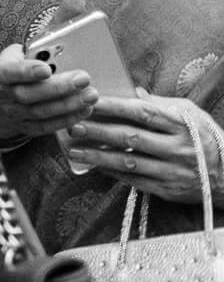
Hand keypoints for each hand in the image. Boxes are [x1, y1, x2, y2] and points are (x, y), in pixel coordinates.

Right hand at [0, 0, 100, 141]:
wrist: (4, 96)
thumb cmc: (30, 61)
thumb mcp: (40, 39)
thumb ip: (61, 18)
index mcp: (5, 67)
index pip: (11, 70)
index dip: (27, 71)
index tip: (46, 67)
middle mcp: (8, 92)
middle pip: (30, 94)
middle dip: (58, 87)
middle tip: (84, 77)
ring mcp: (17, 113)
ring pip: (41, 112)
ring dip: (68, 104)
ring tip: (93, 95)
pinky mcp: (29, 127)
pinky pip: (48, 127)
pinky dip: (67, 119)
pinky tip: (86, 111)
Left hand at [69, 94, 223, 205]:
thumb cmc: (208, 139)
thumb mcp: (192, 114)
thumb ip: (162, 103)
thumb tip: (134, 91)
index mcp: (182, 125)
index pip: (142, 112)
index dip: (114, 106)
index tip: (89, 100)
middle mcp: (178, 148)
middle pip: (131, 137)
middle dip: (99, 131)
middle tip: (73, 125)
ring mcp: (173, 171)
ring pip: (129, 162)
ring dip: (98, 155)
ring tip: (75, 149)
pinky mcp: (169, 190)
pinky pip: (135, 181)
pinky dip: (113, 173)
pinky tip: (94, 166)